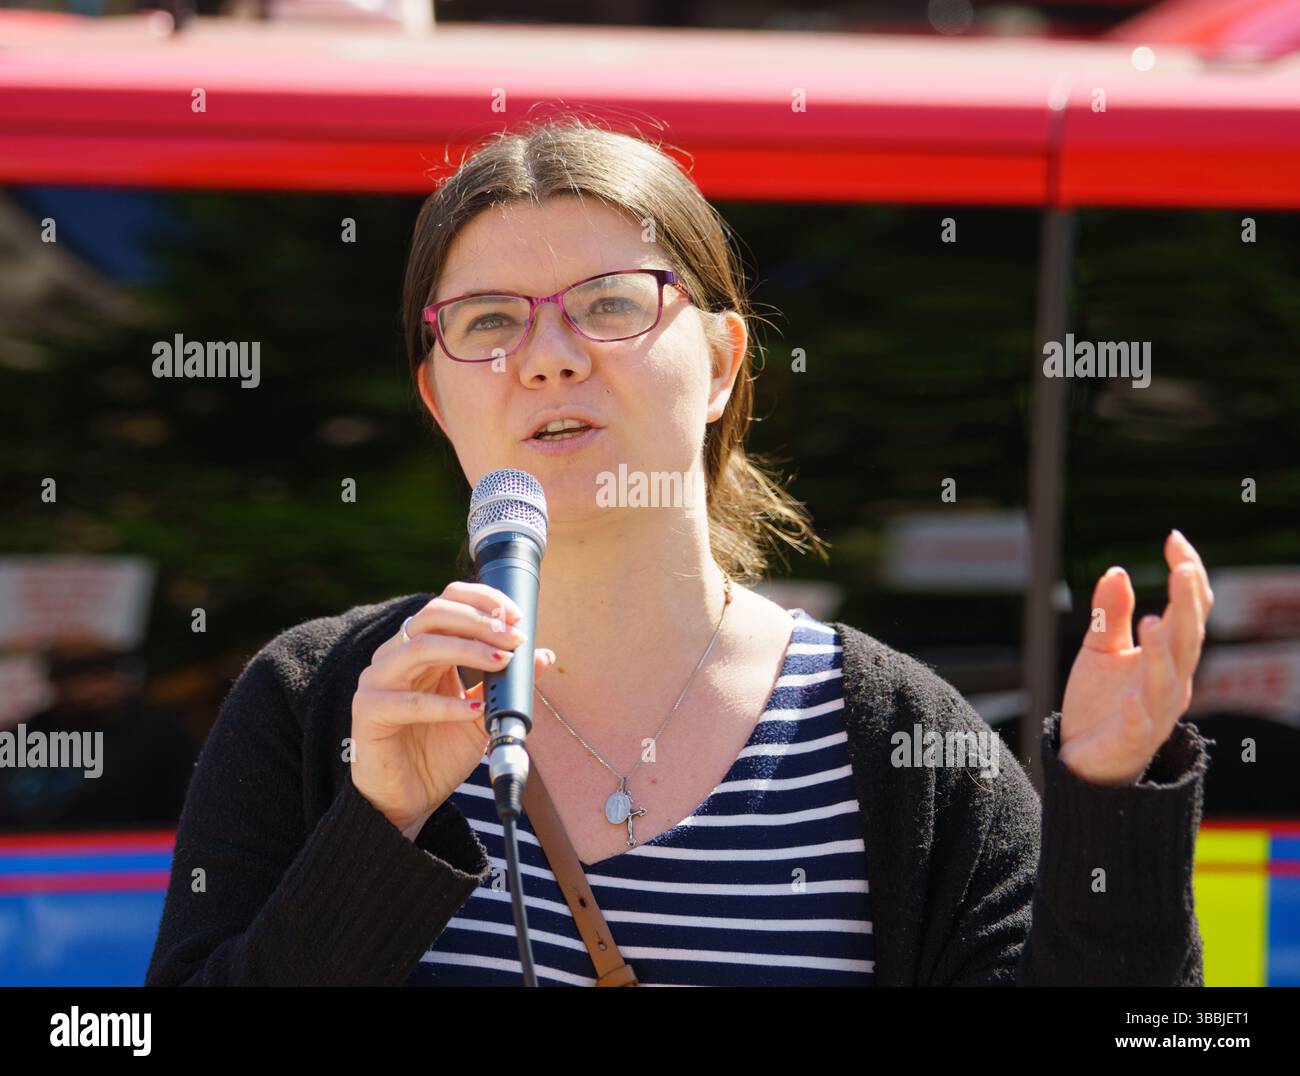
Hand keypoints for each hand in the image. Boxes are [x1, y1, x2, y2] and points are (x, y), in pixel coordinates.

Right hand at [350, 581, 555, 836]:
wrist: (409, 800)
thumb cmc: (440, 751)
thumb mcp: (484, 712)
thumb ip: (509, 683)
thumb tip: (544, 655)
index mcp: (423, 648)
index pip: (446, 602)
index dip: (481, 600)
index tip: (516, 616)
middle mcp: (397, 656)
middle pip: (433, 615)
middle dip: (479, 622)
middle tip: (513, 639)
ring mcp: (379, 681)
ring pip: (421, 647)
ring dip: (467, 650)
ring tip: (501, 662)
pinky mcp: (370, 713)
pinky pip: (410, 702)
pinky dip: (447, 704)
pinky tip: (474, 709)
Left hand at [1058, 530, 1213, 786]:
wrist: (1083, 760)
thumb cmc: (1101, 704)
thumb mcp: (1100, 651)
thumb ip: (1110, 615)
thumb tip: (1116, 571)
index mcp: (1168, 658)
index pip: (1188, 613)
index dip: (1188, 578)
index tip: (1175, 540)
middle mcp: (1171, 683)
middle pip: (1187, 640)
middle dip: (1188, 606)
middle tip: (1184, 571)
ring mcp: (1155, 713)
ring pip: (1168, 680)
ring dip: (1163, 652)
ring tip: (1154, 621)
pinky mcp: (1132, 739)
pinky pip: (1140, 724)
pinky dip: (1141, 709)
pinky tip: (1133, 694)